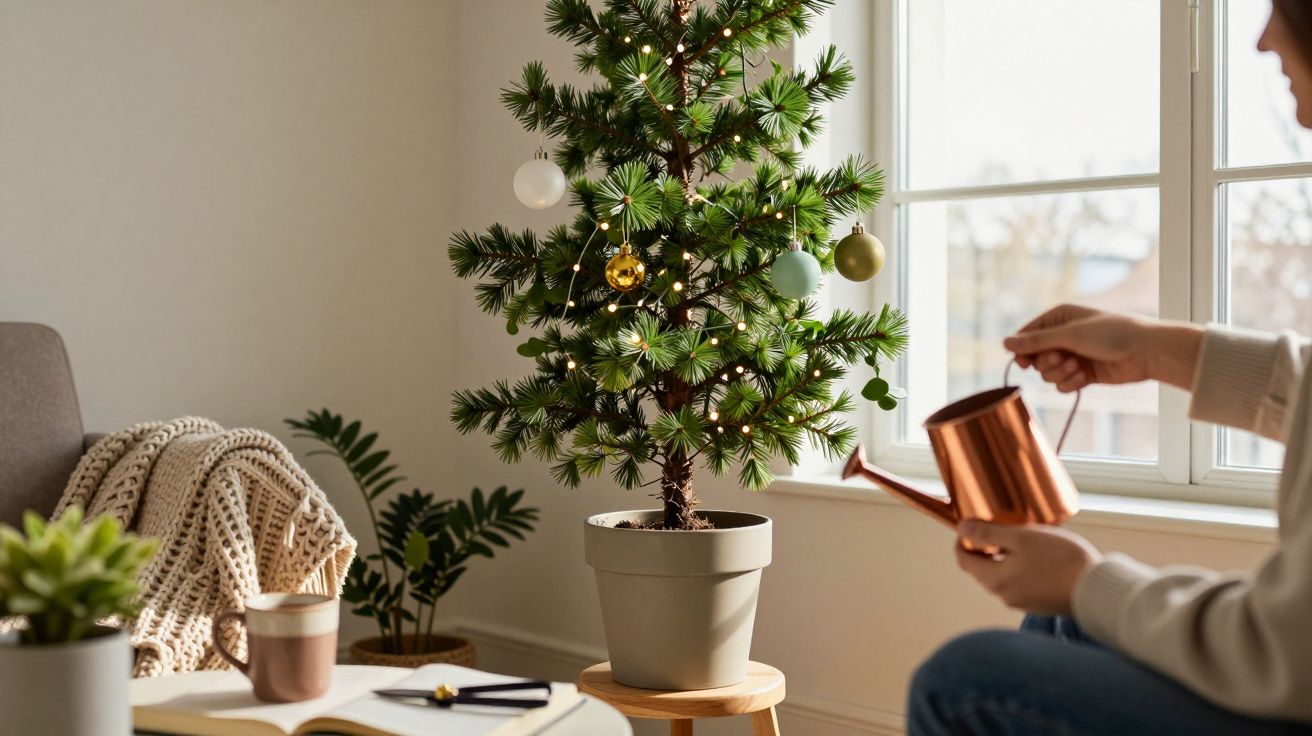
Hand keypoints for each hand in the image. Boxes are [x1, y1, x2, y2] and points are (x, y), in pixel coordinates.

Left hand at [955, 520, 1101, 615]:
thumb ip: (989, 533)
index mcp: (995, 580)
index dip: (963, 542)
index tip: (972, 527)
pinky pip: (1019, 584)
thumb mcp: (1022, 537)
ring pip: (1001, 577)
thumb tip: (962, 529)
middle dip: (984, 549)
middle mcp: (1004, 596)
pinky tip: (1038, 557)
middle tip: (999, 529)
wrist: (1096, 589)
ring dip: (1003, 559)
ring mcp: (1021, 602)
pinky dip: (1019, 570)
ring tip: (1021, 540)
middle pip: (981, 570)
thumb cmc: (1060, 560)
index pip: (964, 561)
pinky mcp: (1038, 603)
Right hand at [1003, 304, 1202, 392]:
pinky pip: (1061, 384)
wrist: (1146, 352)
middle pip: (1034, 357)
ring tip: (1078, 367)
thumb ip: (1036, 341)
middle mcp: (1063, 336)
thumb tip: (1004, 343)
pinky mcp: (1082, 374)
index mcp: (1058, 318)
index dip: (1022, 350)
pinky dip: (1070, 383)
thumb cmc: (1111, 334)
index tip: (1024, 362)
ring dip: (1060, 373)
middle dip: (1047, 362)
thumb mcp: (1070, 335)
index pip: (1027, 335)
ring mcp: (1072, 355)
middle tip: (1062, 358)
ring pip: (1047, 373)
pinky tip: (1084, 378)